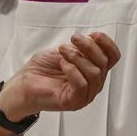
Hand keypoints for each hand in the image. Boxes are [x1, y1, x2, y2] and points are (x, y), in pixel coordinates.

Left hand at [0, 31, 119, 118]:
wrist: (23, 84)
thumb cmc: (42, 69)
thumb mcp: (64, 51)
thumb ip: (81, 46)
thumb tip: (94, 38)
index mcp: (94, 69)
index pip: (113, 57)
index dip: (107, 43)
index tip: (94, 34)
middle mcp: (93, 83)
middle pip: (104, 63)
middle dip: (88, 46)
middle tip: (72, 39)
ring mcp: (85, 94)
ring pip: (95, 73)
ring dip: (77, 57)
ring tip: (62, 52)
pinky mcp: (74, 102)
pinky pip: (82, 85)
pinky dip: (72, 70)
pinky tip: (62, 65)